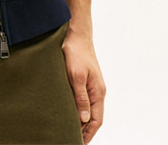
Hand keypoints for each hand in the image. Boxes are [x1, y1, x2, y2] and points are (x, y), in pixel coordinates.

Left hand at [62, 28, 105, 142]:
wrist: (75, 33)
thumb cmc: (76, 52)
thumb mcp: (76, 76)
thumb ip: (80, 97)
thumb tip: (84, 119)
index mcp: (98, 92)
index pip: (96, 120)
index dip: (88, 133)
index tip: (79, 143)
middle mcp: (97, 90)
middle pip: (93, 117)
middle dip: (85, 130)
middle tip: (72, 139)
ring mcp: (92, 85)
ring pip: (89, 109)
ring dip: (81, 120)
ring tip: (70, 130)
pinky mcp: (85, 79)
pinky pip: (84, 99)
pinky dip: (79, 109)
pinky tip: (69, 111)